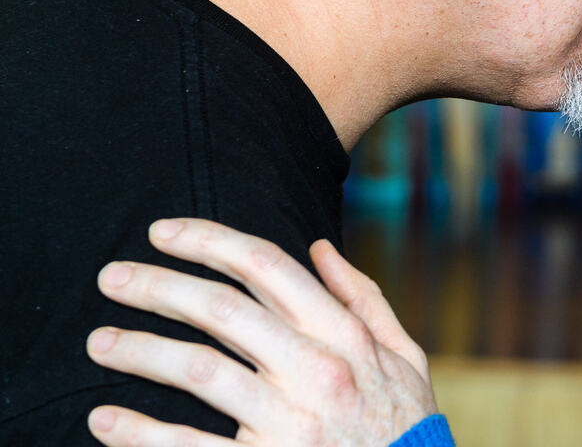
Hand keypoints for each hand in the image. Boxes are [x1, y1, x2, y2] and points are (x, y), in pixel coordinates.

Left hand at [85, 218, 436, 445]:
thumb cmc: (404, 425)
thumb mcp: (403, 354)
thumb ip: (363, 298)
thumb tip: (319, 247)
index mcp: (344, 335)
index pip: (267, 266)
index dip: (209, 240)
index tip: (164, 232)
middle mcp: (316, 370)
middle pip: (222, 310)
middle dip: (159, 286)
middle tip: (112, 276)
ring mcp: (288, 423)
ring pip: (199, 371)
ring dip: (140, 352)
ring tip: (99, 342)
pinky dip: (139, 433)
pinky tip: (105, 419)